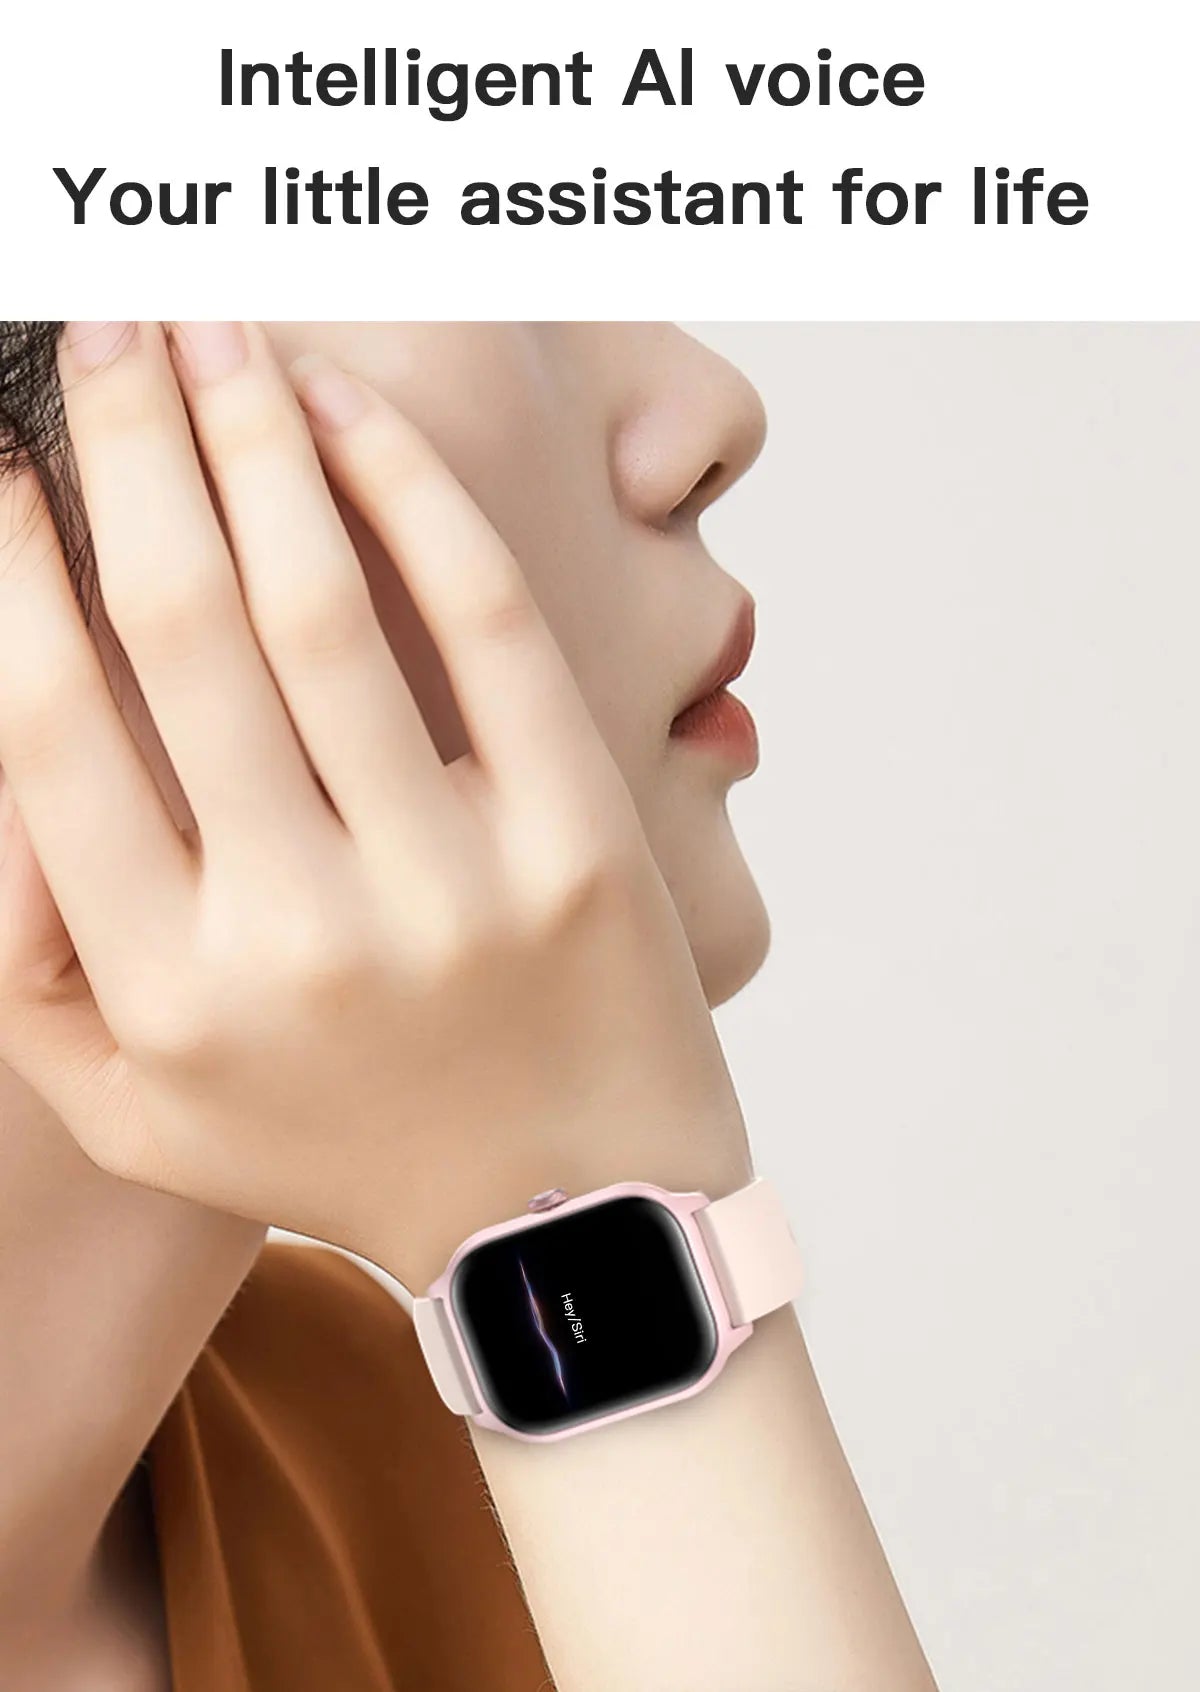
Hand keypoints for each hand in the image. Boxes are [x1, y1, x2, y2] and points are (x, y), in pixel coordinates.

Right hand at [0, 323, 747, 1286]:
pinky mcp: (577, 841)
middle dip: (126, 449)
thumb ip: (31, 969)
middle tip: (103, 331)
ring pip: (321, 605)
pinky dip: (412, 499)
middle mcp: (295, 932)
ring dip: (251, 437)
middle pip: (176, 631)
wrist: (565, 1218)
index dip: (10, 572)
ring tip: (212, 330)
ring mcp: (448, 884)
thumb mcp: (143, 1111)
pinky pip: (484, 630)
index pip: (46, 732)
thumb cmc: (346, 1151)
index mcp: (166, 989)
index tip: (6, 465)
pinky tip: (351, 413)